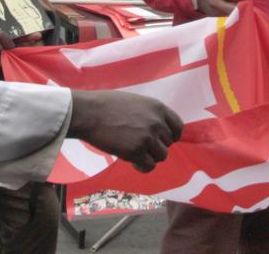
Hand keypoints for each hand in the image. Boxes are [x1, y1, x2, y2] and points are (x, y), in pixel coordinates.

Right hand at [68, 90, 183, 172]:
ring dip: (150, 157)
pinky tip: (132, 162)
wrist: (90, 113)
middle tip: (140, 146)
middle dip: (156, 147)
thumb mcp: (136, 102)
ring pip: (161, 157)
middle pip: (168, 144)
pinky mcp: (136, 152)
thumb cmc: (107, 105)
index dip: (171, 136)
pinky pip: (149, 166)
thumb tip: (158, 129)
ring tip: (135, 153)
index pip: (178, 127)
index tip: (161, 140)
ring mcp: (147, 138)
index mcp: (158, 108)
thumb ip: (149, 114)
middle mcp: (157, 122)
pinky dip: (142, 167)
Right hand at [196, 0, 252, 15]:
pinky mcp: (218, 18)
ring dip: (241, 9)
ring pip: (235, 14)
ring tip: (241, 3)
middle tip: (247, 0)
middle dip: (244, 5)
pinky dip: (236, 13)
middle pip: (236, 8)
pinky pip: (231, 17)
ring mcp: (217, 12)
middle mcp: (217, 3)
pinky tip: (236, 8)